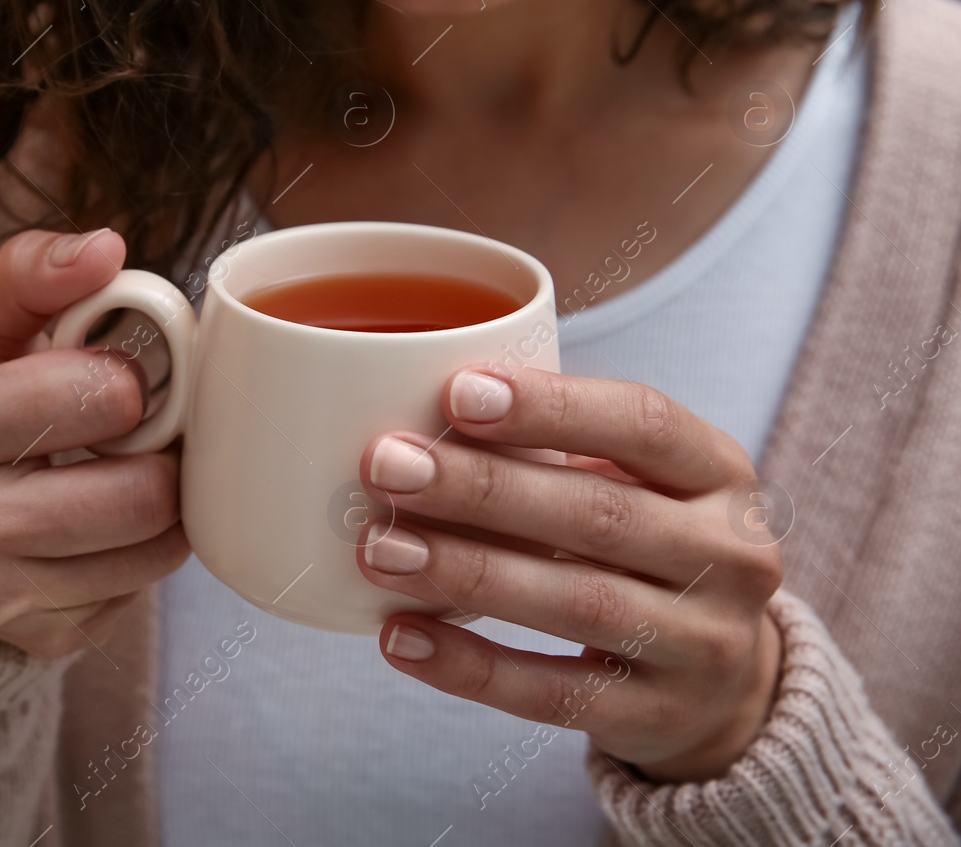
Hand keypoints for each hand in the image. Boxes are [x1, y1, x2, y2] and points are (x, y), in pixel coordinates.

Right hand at [0, 228, 188, 658]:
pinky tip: (108, 524)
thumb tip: (106, 249)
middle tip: (137, 432)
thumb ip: (31, 274)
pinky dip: (144, 552)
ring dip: (165, 502)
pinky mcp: (36, 639)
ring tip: (130, 471)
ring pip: (153, 547)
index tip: (117, 378)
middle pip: (139, 491)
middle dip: (157, 451)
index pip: (100, 396)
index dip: (131, 380)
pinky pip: (141, 592)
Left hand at [355, 365, 783, 780]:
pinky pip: (554, 693)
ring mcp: (704, 645)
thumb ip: (551, 451)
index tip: (455, 392)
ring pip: (578, 603)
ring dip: (467, 573)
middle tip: (387, 466)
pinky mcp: (659, 718)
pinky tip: (401, 638)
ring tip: (380, 549)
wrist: (725, 684)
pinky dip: (469, 666)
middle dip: (482, 488)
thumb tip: (416, 430)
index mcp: (718, 473)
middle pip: (599, 514)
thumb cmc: (643, 549)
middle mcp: (729, 556)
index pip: (643, 422)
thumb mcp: (633, 483)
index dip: (550, 407)